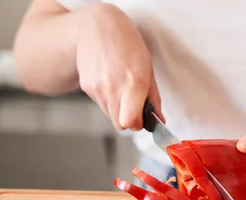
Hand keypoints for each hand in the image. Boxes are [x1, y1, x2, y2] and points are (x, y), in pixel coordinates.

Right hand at [75, 4, 163, 129]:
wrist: (96, 27)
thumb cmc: (126, 44)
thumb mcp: (148, 67)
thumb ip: (153, 97)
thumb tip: (158, 119)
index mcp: (133, 82)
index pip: (130, 121)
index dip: (137, 124)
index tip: (142, 118)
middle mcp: (113, 87)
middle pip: (120, 124)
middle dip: (128, 120)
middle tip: (133, 106)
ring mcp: (97, 88)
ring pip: (110, 116)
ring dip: (118, 109)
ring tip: (121, 88)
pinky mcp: (87, 87)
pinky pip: (100, 104)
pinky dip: (107, 99)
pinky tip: (109, 81)